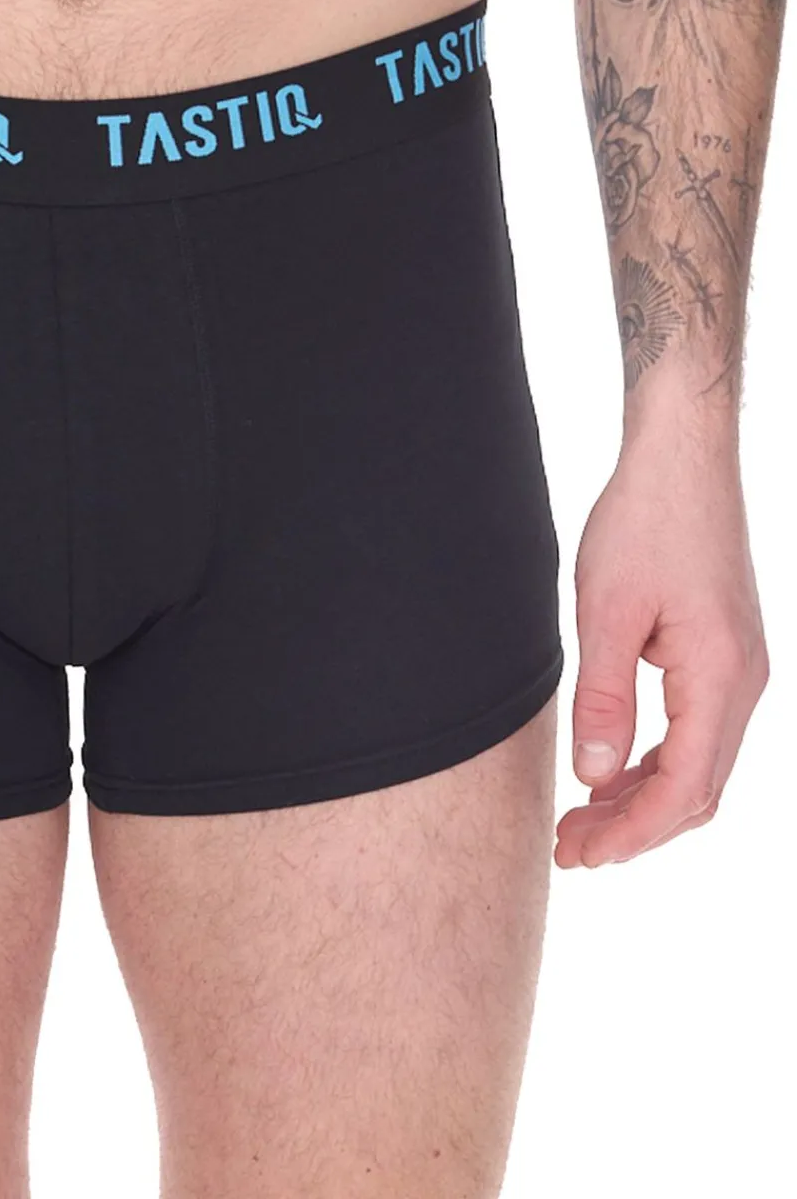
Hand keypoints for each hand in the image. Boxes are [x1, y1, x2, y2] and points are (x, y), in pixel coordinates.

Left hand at [556, 432, 767, 867]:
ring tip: (582, 822)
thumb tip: (595, 777)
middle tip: (570, 850)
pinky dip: (654, 763)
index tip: (581, 853)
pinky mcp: (723, 656)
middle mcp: (743, 682)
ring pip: (698, 764)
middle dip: (634, 829)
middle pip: (697, 789)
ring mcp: (739, 670)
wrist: (681, 460)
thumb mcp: (606, 610)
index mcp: (720, 676)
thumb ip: (603, 696)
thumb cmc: (644, 522)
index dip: (632, 831)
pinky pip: (695, 732)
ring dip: (643, 800)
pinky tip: (610, 774)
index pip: (683, 787)